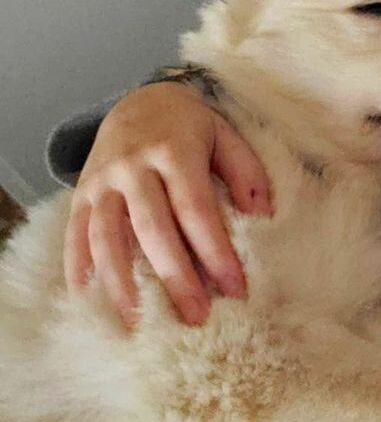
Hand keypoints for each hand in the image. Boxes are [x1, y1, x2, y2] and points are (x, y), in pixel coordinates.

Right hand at [63, 81, 272, 328]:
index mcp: (176, 150)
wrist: (139, 100)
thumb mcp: (226, 135)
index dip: (215, 250)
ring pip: (106, 236)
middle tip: (195, 316)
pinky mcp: (81, 191)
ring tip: (138, 321)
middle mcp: (134, 165)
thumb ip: (247, 173)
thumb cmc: (192, 127)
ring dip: (120, 283)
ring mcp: (102, 179)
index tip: (235, 288)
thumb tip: (264, 218)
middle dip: (175, 276)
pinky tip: (89, 297)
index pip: (197, 208)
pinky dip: (78, 266)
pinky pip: (75, 232)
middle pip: (153, 228)